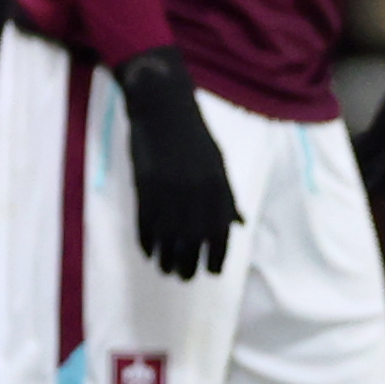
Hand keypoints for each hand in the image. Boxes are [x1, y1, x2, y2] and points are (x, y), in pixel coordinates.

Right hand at [113, 47, 237, 280]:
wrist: (163, 106)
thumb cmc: (193, 134)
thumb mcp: (218, 163)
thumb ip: (227, 196)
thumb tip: (239, 224)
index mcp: (218, 185)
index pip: (220, 230)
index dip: (217, 255)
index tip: (212, 272)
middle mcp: (196, 190)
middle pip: (193, 238)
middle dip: (189, 262)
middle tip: (183, 276)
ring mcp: (169, 188)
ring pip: (168, 235)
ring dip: (167, 257)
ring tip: (165, 270)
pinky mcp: (145, 184)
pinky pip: (145, 221)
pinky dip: (147, 240)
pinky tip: (148, 252)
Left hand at [351, 35, 384, 196]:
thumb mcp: (384, 126)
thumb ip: (367, 149)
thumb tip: (348, 168)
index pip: (380, 188)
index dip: (359, 194)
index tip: (339, 199)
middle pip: (382, 174)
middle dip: (361, 179)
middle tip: (337, 184)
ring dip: (366, 162)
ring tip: (344, 166)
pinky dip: (373, 145)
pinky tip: (361, 141)